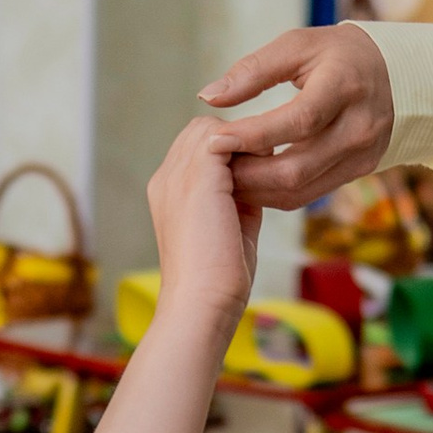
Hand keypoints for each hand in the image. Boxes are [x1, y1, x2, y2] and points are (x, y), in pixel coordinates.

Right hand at [145, 116, 261, 321]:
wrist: (203, 304)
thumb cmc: (219, 280)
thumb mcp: (229, 228)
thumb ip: (238, 198)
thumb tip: (259, 177)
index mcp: (167, 192)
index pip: (195, 147)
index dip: (228, 154)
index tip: (256, 176)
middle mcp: (165, 179)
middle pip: (201, 130)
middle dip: (235, 141)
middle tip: (264, 169)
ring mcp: (177, 176)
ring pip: (211, 127)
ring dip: (243, 142)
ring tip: (266, 171)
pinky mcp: (198, 178)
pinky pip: (224, 136)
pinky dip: (249, 145)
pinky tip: (267, 171)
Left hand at [199, 26, 393, 212]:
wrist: (399, 76)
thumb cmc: (339, 55)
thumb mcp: (299, 45)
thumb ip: (253, 70)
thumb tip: (208, 96)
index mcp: (344, 87)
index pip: (298, 120)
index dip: (254, 135)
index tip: (215, 139)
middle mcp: (358, 128)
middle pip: (296, 168)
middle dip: (248, 172)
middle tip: (212, 165)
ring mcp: (361, 156)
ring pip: (300, 190)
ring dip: (256, 189)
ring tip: (226, 174)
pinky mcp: (358, 172)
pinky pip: (309, 194)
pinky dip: (274, 192)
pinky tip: (251, 180)